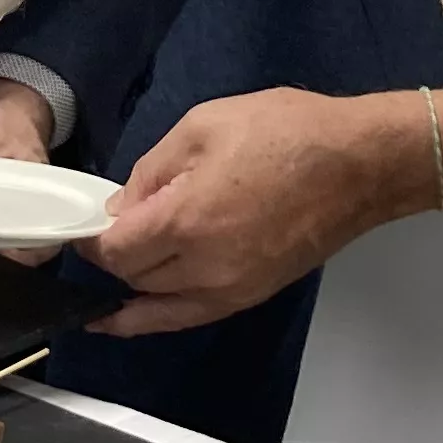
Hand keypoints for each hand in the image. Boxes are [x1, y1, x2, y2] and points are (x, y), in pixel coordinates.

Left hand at [88, 88, 408, 336]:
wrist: (358, 164)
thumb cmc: (284, 132)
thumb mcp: (202, 126)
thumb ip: (151, 171)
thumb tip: (121, 208)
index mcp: (185, 221)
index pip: (114, 250)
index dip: (90, 241)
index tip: (83, 227)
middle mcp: (203, 268)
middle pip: (133, 280)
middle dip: (111, 261)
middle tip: (102, 239)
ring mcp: (230, 289)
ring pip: (159, 307)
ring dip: (130, 294)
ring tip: (101, 294)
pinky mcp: (252, 296)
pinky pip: (191, 316)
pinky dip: (159, 315)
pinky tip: (139, 311)